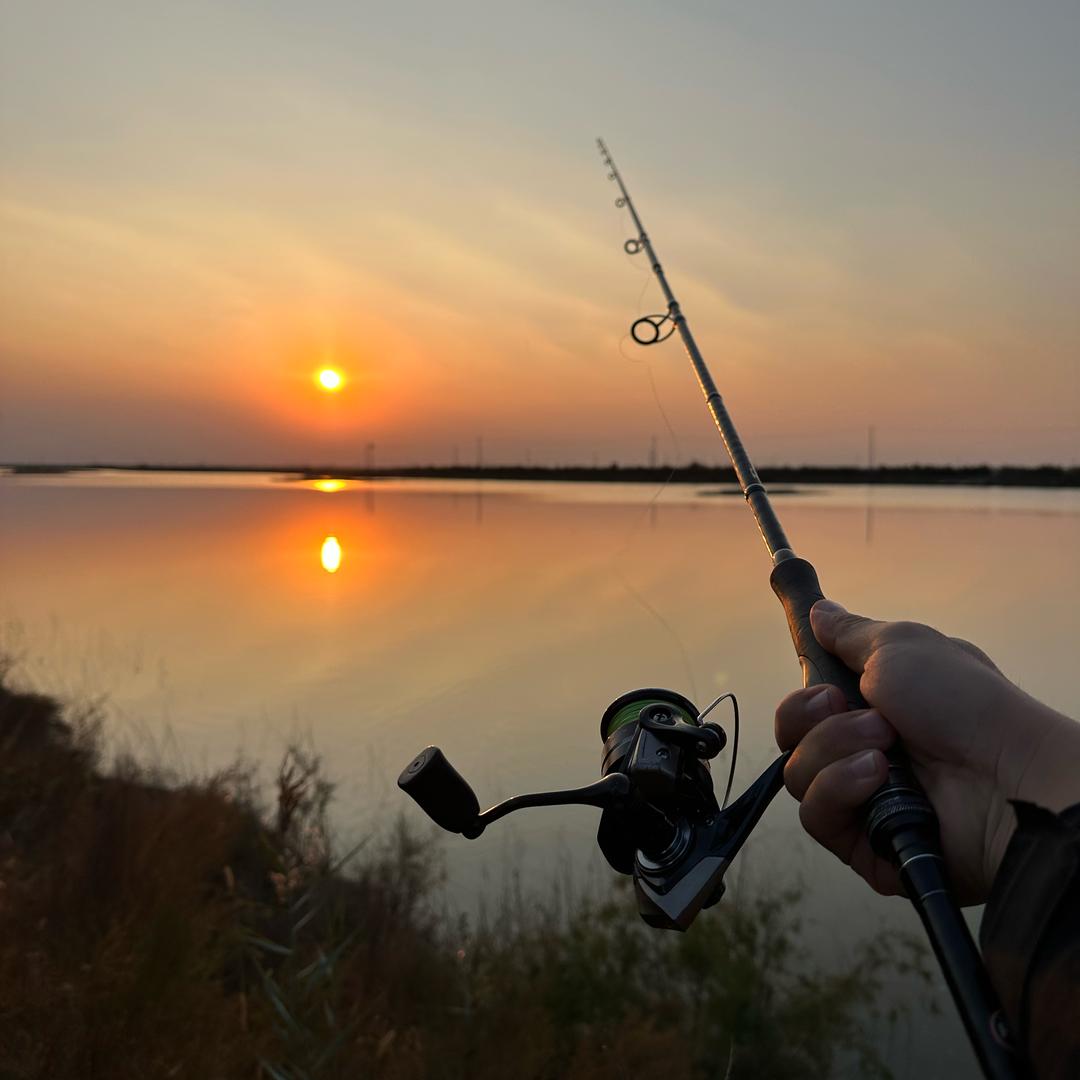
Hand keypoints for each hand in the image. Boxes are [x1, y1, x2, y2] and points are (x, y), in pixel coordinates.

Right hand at [775, 601, 1079, 904]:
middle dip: (812, 717)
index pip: (808, 706)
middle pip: (792, 737)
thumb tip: (819, 612)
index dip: (805, 695)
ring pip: (798, 773)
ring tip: (885, 747)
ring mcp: (864, 797)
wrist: (1005, 775)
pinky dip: (841, 788)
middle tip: (851, 708)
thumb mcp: (900, 646)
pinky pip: (816, 814)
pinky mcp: (864, 841)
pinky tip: (878, 777)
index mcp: (875, 706)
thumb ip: (850, 633)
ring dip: (834, 749)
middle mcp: (865, 751)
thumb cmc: (965, 704)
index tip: (823, 685)